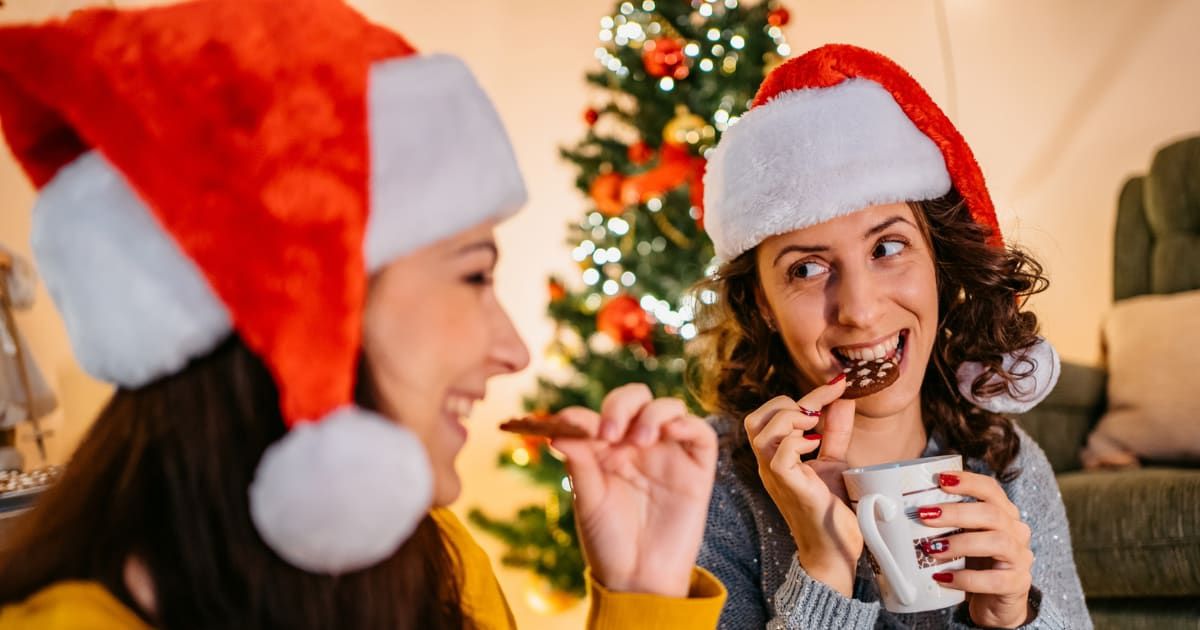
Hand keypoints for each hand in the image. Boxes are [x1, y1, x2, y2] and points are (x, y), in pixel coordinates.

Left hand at [551, 384, 717, 597]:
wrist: (638, 579)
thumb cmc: (607, 540)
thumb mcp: (587, 499)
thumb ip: (579, 461)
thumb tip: (558, 429)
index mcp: (607, 448)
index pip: (599, 414)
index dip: (585, 415)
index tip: (569, 426)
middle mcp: (638, 444)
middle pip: (635, 399)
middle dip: (621, 405)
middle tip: (609, 432)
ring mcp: (669, 452)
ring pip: (668, 407)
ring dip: (652, 414)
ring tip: (638, 440)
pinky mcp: (697, 467)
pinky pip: (700, 432)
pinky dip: (687, 423)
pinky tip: (670, 432)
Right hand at [744, 376, 860, 595]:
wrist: (834, 552)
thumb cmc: (830, 511)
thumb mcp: (834, 462)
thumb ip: (835, 431)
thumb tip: (843, 399)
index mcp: (775, 457)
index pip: (772, 415)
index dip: (807, 395)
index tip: (838, 383)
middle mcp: (769, 465)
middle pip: (755, 420)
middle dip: (787, 405)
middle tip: (817, 415)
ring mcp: (775, 477)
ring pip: (762, 433)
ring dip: (791, 420)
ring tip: (815, 429)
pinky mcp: (789, 487)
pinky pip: (779, 456)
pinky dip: (798, 442)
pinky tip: (816, 446)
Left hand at [917, 471, 1032, 627]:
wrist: (995, 604)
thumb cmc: (972, 566)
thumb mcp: (959, 539)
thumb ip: (942, 524)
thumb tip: (894, 510)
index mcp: (1003, 514)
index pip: (991, 489)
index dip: (967, 481)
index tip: (940, 479)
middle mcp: (1016, 532)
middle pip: (992, 513)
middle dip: (956, 512)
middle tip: (924, 515)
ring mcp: (1020, 558)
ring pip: (997, 542)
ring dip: (960, 543)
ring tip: (931, 549)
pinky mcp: (1018, 584)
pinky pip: (994, 580)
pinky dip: (966, 578)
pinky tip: (943, 578)